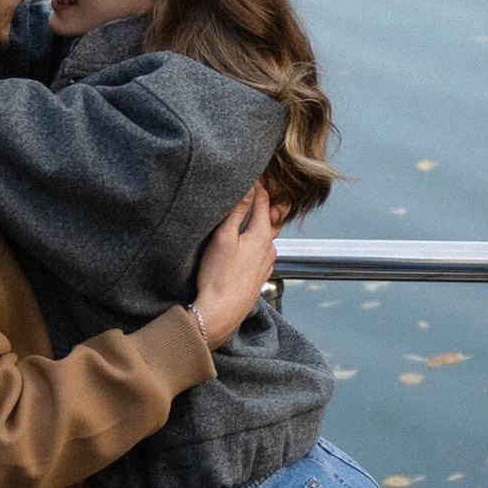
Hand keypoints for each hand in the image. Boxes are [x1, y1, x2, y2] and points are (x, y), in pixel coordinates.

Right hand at [188, 186, 278, 353]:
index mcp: (262, 235)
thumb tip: (248, 187)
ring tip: (250, 217)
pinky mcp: (259, 277)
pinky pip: (262, 254)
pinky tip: (245, 247)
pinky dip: (256, 244)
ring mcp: (266, 265)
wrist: (220, 314)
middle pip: (269, 219)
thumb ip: (236, 211)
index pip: (263, 201)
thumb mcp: (223, 238)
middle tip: (256, 191)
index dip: (257, 186)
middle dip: (263, 204)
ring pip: (266, 238)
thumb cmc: (218, 277)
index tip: (253, 174)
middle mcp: (269, 249)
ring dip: (260, 225)